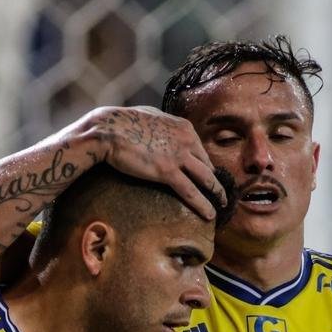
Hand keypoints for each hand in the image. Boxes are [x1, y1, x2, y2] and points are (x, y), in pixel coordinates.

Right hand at [82, 106, 225, 219]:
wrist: (109, 129)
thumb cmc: (123, 122)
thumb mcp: (151, 117)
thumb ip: (163, 127)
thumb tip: (163, 133)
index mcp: (184, 127)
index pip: (200, 151)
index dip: (206, 166)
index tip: (208, 178)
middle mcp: (187, 140)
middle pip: (207, 165)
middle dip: (215, 181)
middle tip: (219, 194)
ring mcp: (179, 156)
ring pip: (206, 179)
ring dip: (216, 194)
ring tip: (221, 206)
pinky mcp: (167, 171)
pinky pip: (191, 191)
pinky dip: (203, 204)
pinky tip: (209, 214)